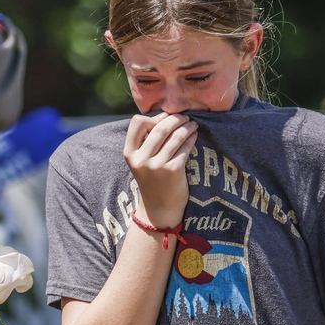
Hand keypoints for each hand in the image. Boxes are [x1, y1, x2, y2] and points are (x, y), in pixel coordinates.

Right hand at [124, 112, 197, 226]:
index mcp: (129, 153)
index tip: (165, 119)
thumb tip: (165, 115)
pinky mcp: (173, 170)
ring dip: (187, 126)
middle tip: (185, 118)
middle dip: (175, 119)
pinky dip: (192, 138)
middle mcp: (141, 159)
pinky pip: (185, 147)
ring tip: (193, 124)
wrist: (159, 208)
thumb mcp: (140, 161)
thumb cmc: (152, 180)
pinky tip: (194, 136)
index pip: (137, 122)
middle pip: (160, 127)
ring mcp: (157, 165)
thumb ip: (146, 142)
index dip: (153, 117)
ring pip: (175, 136)